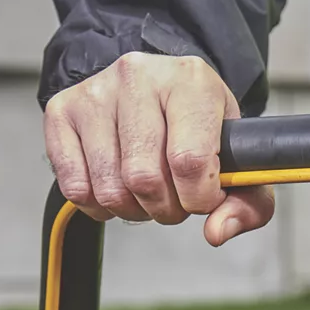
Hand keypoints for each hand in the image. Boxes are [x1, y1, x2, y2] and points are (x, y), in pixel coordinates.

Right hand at [43, 52, 273, 243]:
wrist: (161, 90)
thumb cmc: (200, 128)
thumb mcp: (238, 161)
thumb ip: (247, 204)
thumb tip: (216, 233)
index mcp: (191, 81)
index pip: (190, 161)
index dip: (199, 199)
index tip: (204, 198)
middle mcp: (138, 76)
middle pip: (144, 179)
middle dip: (165, 208)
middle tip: (174, 198)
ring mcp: (95, 92)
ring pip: (109, 188)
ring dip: (133, 209)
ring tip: (148, 192)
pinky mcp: (62, 110)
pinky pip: (76, 187)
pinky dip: (99, 205)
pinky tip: (118, 187)